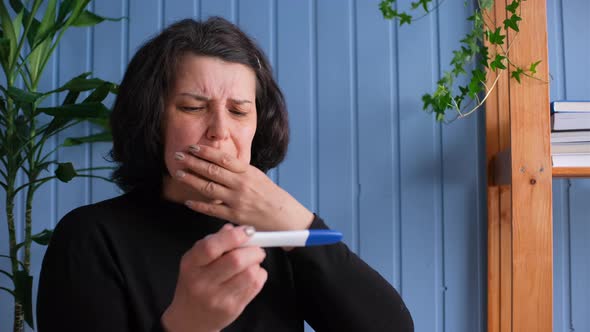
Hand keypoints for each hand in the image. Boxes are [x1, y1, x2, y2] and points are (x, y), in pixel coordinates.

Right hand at [161, 224, 266, 331]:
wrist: (190, 318)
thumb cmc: (195, 283)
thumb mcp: (195, 261)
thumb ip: (214, 242)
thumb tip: (233, 229)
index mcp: (191, 264)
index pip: (212, 247)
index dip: (233, 236)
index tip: (247, 231)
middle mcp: (202, 282)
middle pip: (236, 260)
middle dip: (253, 250)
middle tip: (256, 248)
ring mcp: (218, 297)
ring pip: (250, 273)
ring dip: (256, 263)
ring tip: (251, 263)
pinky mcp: (233, 308)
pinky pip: (256, 285)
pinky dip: (259, 275)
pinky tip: (250, 275)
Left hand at [172, 144, 313, 230]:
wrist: (284, 216)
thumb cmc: (271, 195)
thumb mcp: (258, 176)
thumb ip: (239, 171)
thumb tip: (221, 162)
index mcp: (247, 172)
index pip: (223, 158)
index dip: (206, 152)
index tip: (193, 147)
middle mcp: (241, 184)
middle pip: (212, 171)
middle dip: (193, 162)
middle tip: (178, 156)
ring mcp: (237, 200)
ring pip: (209, 188)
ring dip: (191, 180)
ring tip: (179, 174)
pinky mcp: (235, 215)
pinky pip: (213, 209)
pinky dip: (199, 205)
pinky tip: (188, 201)